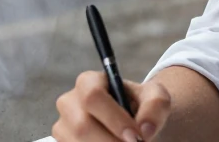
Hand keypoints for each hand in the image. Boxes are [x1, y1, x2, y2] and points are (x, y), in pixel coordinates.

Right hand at [53, 71, 172, 141]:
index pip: (92, 96)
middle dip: (110, 141)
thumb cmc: (142, 106)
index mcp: (88, 82)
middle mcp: (69, 102)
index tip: (135, 136)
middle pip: (82, 126)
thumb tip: (144, 129)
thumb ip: (155, 105)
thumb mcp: (156, 97)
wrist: (134, 122)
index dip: (114, 119)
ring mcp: (62, 126)